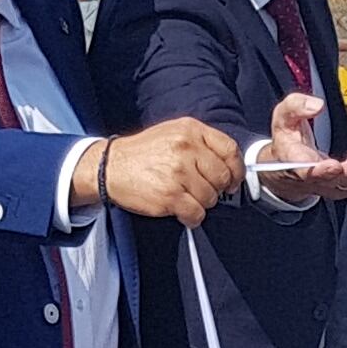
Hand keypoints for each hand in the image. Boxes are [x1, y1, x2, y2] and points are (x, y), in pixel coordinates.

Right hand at [86, 117, 243, 225]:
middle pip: (222, 177)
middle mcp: (186, 148)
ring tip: (185, 198)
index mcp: (191, 130)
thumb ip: (200, 143)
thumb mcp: (173, 133)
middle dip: (216, 189)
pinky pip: (196, 213)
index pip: (230, 149)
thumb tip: (227, 164)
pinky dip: (192, 217)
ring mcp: (178, 172)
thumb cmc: (143, 153)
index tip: (232, 180)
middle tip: (202, 191)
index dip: (236, 169)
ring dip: (201, 204)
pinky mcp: (170, 195)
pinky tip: (182, 211)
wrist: (110, 166)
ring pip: (210, 198)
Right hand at [257, 90, 346, 204]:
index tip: (334, 166)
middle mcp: (311, 179)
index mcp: (294, 162)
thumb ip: (296, 106)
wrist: (287, 167)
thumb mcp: (283, 116)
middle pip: (334, 180)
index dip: (321, 171)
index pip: (306, 172)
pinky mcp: (342, 187)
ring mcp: (328, 186)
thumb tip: (318, 106)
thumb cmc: (288, 139)